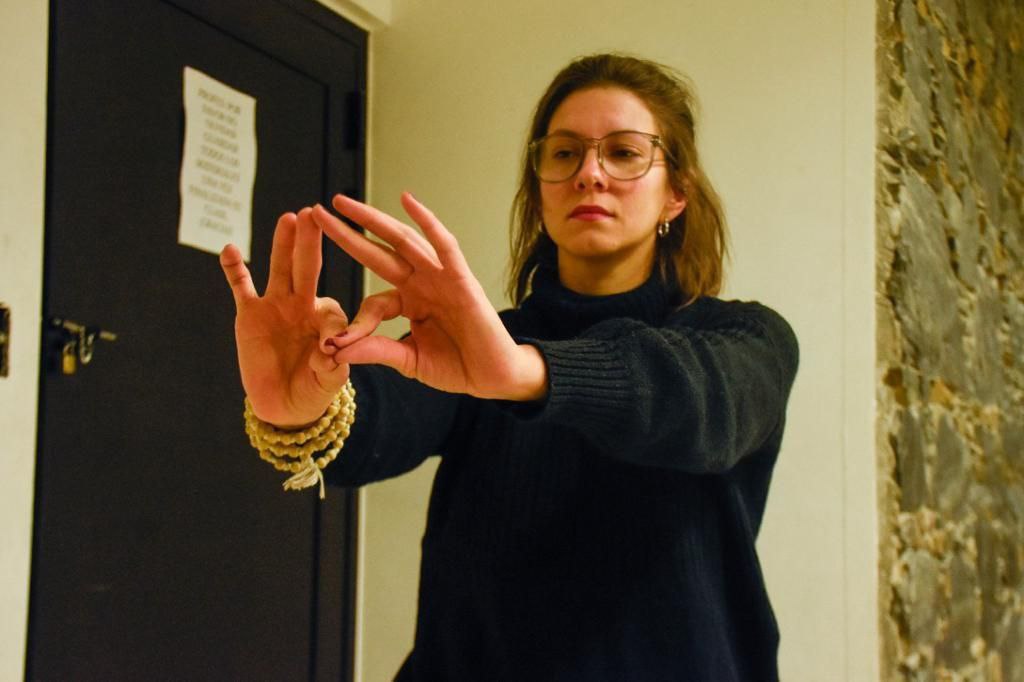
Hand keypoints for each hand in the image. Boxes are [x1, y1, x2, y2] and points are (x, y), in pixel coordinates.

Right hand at [220, 209, 349, 427]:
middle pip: (308, 268)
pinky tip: (229, 249)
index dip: (330, 329)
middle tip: (315, 213)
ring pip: (280, 268)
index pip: (331, 312)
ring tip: (289, 217)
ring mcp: (276, 306)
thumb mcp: (329, 381)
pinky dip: (235, 270)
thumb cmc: (313, 389)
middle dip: (311, 241)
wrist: (284, 404)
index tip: (328, 351)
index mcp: (328, 318)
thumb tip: (328, 353)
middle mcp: (303, 304)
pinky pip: (241, 288)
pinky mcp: (250, 314)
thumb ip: (332, 367)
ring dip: (283, 243)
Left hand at [313, 192, 546, 401]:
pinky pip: (444, 246)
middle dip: (348, 232)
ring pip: (403, 241)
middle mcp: (422, 283)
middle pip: (380, 251)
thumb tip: (334, 349)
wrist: (493, 377)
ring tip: (344, 203)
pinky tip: (408, 201)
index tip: (333, 345)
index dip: (354, 322)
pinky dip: (427, 222)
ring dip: (373, 220)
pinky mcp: (462, 279)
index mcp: (409, 303)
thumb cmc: (456, 366)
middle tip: (317, 213)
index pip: (374, 301)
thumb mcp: (408, 360)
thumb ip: (375, 350)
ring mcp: (441, 278)